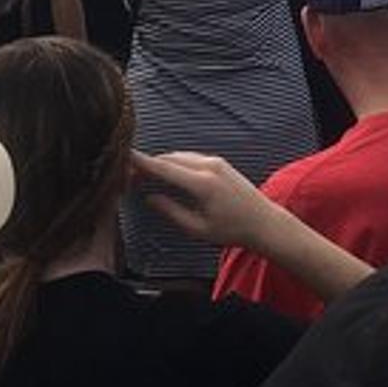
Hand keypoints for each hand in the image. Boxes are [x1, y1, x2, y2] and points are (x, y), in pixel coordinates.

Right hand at [133, 150, 279, 248]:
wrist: (264, 222)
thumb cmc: (232, 230)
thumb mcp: (197, 228)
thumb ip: (171, 212)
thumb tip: (148, 198)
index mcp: (202, 183)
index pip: (164, 168)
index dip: (142, 162)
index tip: (123, 156)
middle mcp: (209, 166)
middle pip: (169, 158)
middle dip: (148, 164)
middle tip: (128, 176)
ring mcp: (216, 162)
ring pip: (180, 156)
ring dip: (161, 163)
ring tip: (144, 176)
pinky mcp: (220, 163)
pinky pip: (191, 157)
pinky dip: (175, 163)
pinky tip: (166, 174)